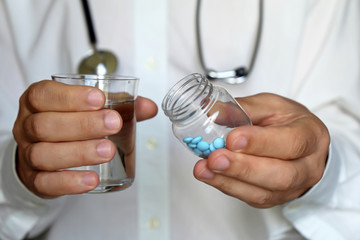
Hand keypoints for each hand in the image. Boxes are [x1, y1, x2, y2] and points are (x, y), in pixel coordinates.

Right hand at [12, 80, 156, 197]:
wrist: (44, 152)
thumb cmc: (69, 124)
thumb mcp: (88, 108)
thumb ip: (119, 105)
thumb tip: (150, 108)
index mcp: (38, 102)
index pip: (45, 95)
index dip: (70, 96)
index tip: (99, 99)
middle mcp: (27, 126)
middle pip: (45, 125)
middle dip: (82, 124)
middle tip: (113, 124)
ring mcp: (28, 154)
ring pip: (44, 154)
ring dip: (79, 152)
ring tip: (108, 151)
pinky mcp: (35, 180)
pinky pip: (47, 183)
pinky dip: (70, 182)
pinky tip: (92, 179)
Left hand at [193, 93, 329, 207]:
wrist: (302, 145)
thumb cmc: (287, 123)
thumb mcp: (271, 106)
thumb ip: (244, 108)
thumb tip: (212, 110)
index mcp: (311, 136)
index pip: (291, 142)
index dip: (260, 142)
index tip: (232, 139)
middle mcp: (307, 167)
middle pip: (280, 175)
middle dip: (243, 168)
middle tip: (215, 158)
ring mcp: (292, 188)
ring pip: (263, 193)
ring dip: (229, 181)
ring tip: (205, 169)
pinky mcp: (274, 198)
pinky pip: (251, 198)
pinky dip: (227, 186)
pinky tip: (209, 175)